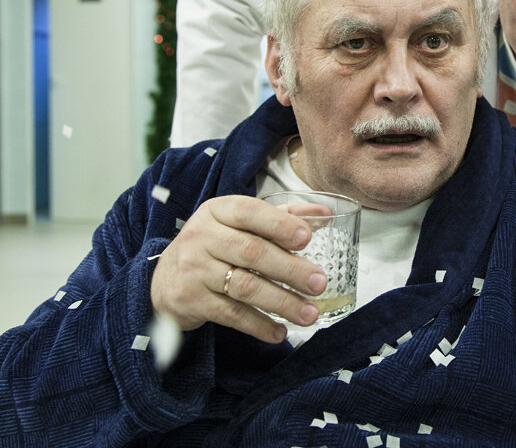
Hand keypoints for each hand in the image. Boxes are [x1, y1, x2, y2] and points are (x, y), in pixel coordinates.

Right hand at [150, 195, 328, 343]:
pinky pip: (231, 314)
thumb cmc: (213, 246)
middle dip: (290, 269)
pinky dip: (259, 325)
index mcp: (218, 211)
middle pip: (252, 253)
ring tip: (309, 313)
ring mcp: (194, 270)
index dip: (279, 225)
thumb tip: (325, 214)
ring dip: (281, 302)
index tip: (307, 238)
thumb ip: (282, 217)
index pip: (250, 212)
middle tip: (319, 283)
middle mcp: (202, 237)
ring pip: (244, 287)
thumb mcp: (239, 224)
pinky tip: (279, 332)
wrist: (163, 280)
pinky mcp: (191, 300)